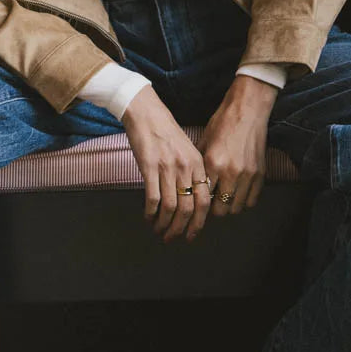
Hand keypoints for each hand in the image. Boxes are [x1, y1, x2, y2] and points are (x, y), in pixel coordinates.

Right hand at [121, 84, 213, 242]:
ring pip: (170, 207)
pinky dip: (150, 212)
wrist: (146, 113)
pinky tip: (147, 217)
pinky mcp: (149, 167)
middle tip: (173, 239)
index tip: (192, 234)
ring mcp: (167, 168)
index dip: (199, 222)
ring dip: (164, 224)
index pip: (204, 201)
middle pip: (188, 208)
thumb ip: (192, 172)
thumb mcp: (187, 149)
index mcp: (197, 164)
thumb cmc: (165, 131)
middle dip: (181, 229)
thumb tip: (192, 198)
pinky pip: (153, 198)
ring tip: (158, 231)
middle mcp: (185, 168)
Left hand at [200, 74, 277, 217]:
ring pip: (236, 208)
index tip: (197, 202)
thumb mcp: (204, 141)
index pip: (203, 197)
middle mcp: (231, 172)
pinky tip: (238, 194)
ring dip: (229, 206)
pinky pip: (252, 200)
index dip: (198, 202)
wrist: (247, 110)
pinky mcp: (260, 174)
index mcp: (213, 163)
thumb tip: (192, 183)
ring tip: (224, 200)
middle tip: (210, 204)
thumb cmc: (223, 122)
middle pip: (220, 209)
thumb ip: (199, 165)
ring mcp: (248, 174)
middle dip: (213, 209)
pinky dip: (244, 201)